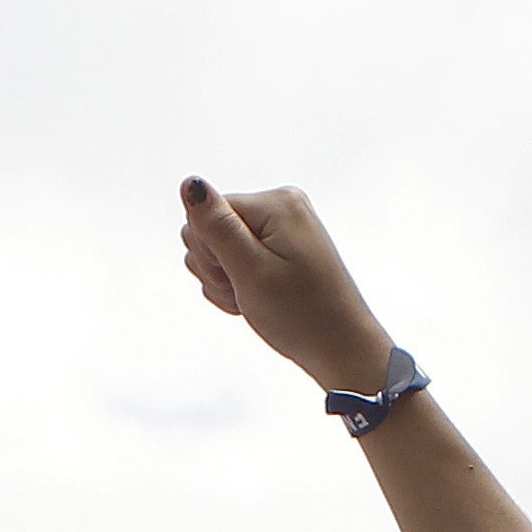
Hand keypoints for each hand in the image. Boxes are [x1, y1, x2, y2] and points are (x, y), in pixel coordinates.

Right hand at [177, 177, 399, 397]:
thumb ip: (217, 226)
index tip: (238, 280)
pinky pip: (236, 260)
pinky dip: (238, 285)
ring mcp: (281, 226)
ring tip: (254, 298)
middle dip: (217, 268)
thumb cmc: (302, 315)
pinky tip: (258, 300)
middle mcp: (280, 205)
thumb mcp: (251, 271)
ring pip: (218, 248)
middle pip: (209, 229)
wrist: (340, 348)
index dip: (210, 255)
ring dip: (225, 281)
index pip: (205, 215)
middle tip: (248, 292)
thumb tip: (190, 183)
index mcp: (276, 203)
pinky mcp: (280, 247)